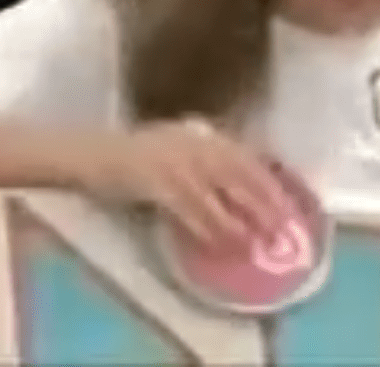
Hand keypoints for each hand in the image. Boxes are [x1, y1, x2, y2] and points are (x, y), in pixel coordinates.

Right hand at [86, 119, 293, 248]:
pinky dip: (210, 229)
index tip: (288, 204)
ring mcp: (177, 161)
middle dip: (264, 203)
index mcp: (202, 135)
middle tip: (282, 229)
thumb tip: (240, 181)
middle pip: (241, 175)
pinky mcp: (159, 182)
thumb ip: (206, 155)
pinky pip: (192, 210)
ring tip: (256, 244)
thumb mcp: (176, 143)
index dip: (269, 182)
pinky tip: (221, 244)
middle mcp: (195, 143)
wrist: (91, 153)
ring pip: (220, 195)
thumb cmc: (132, 153)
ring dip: (241, 222)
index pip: (245, 158)